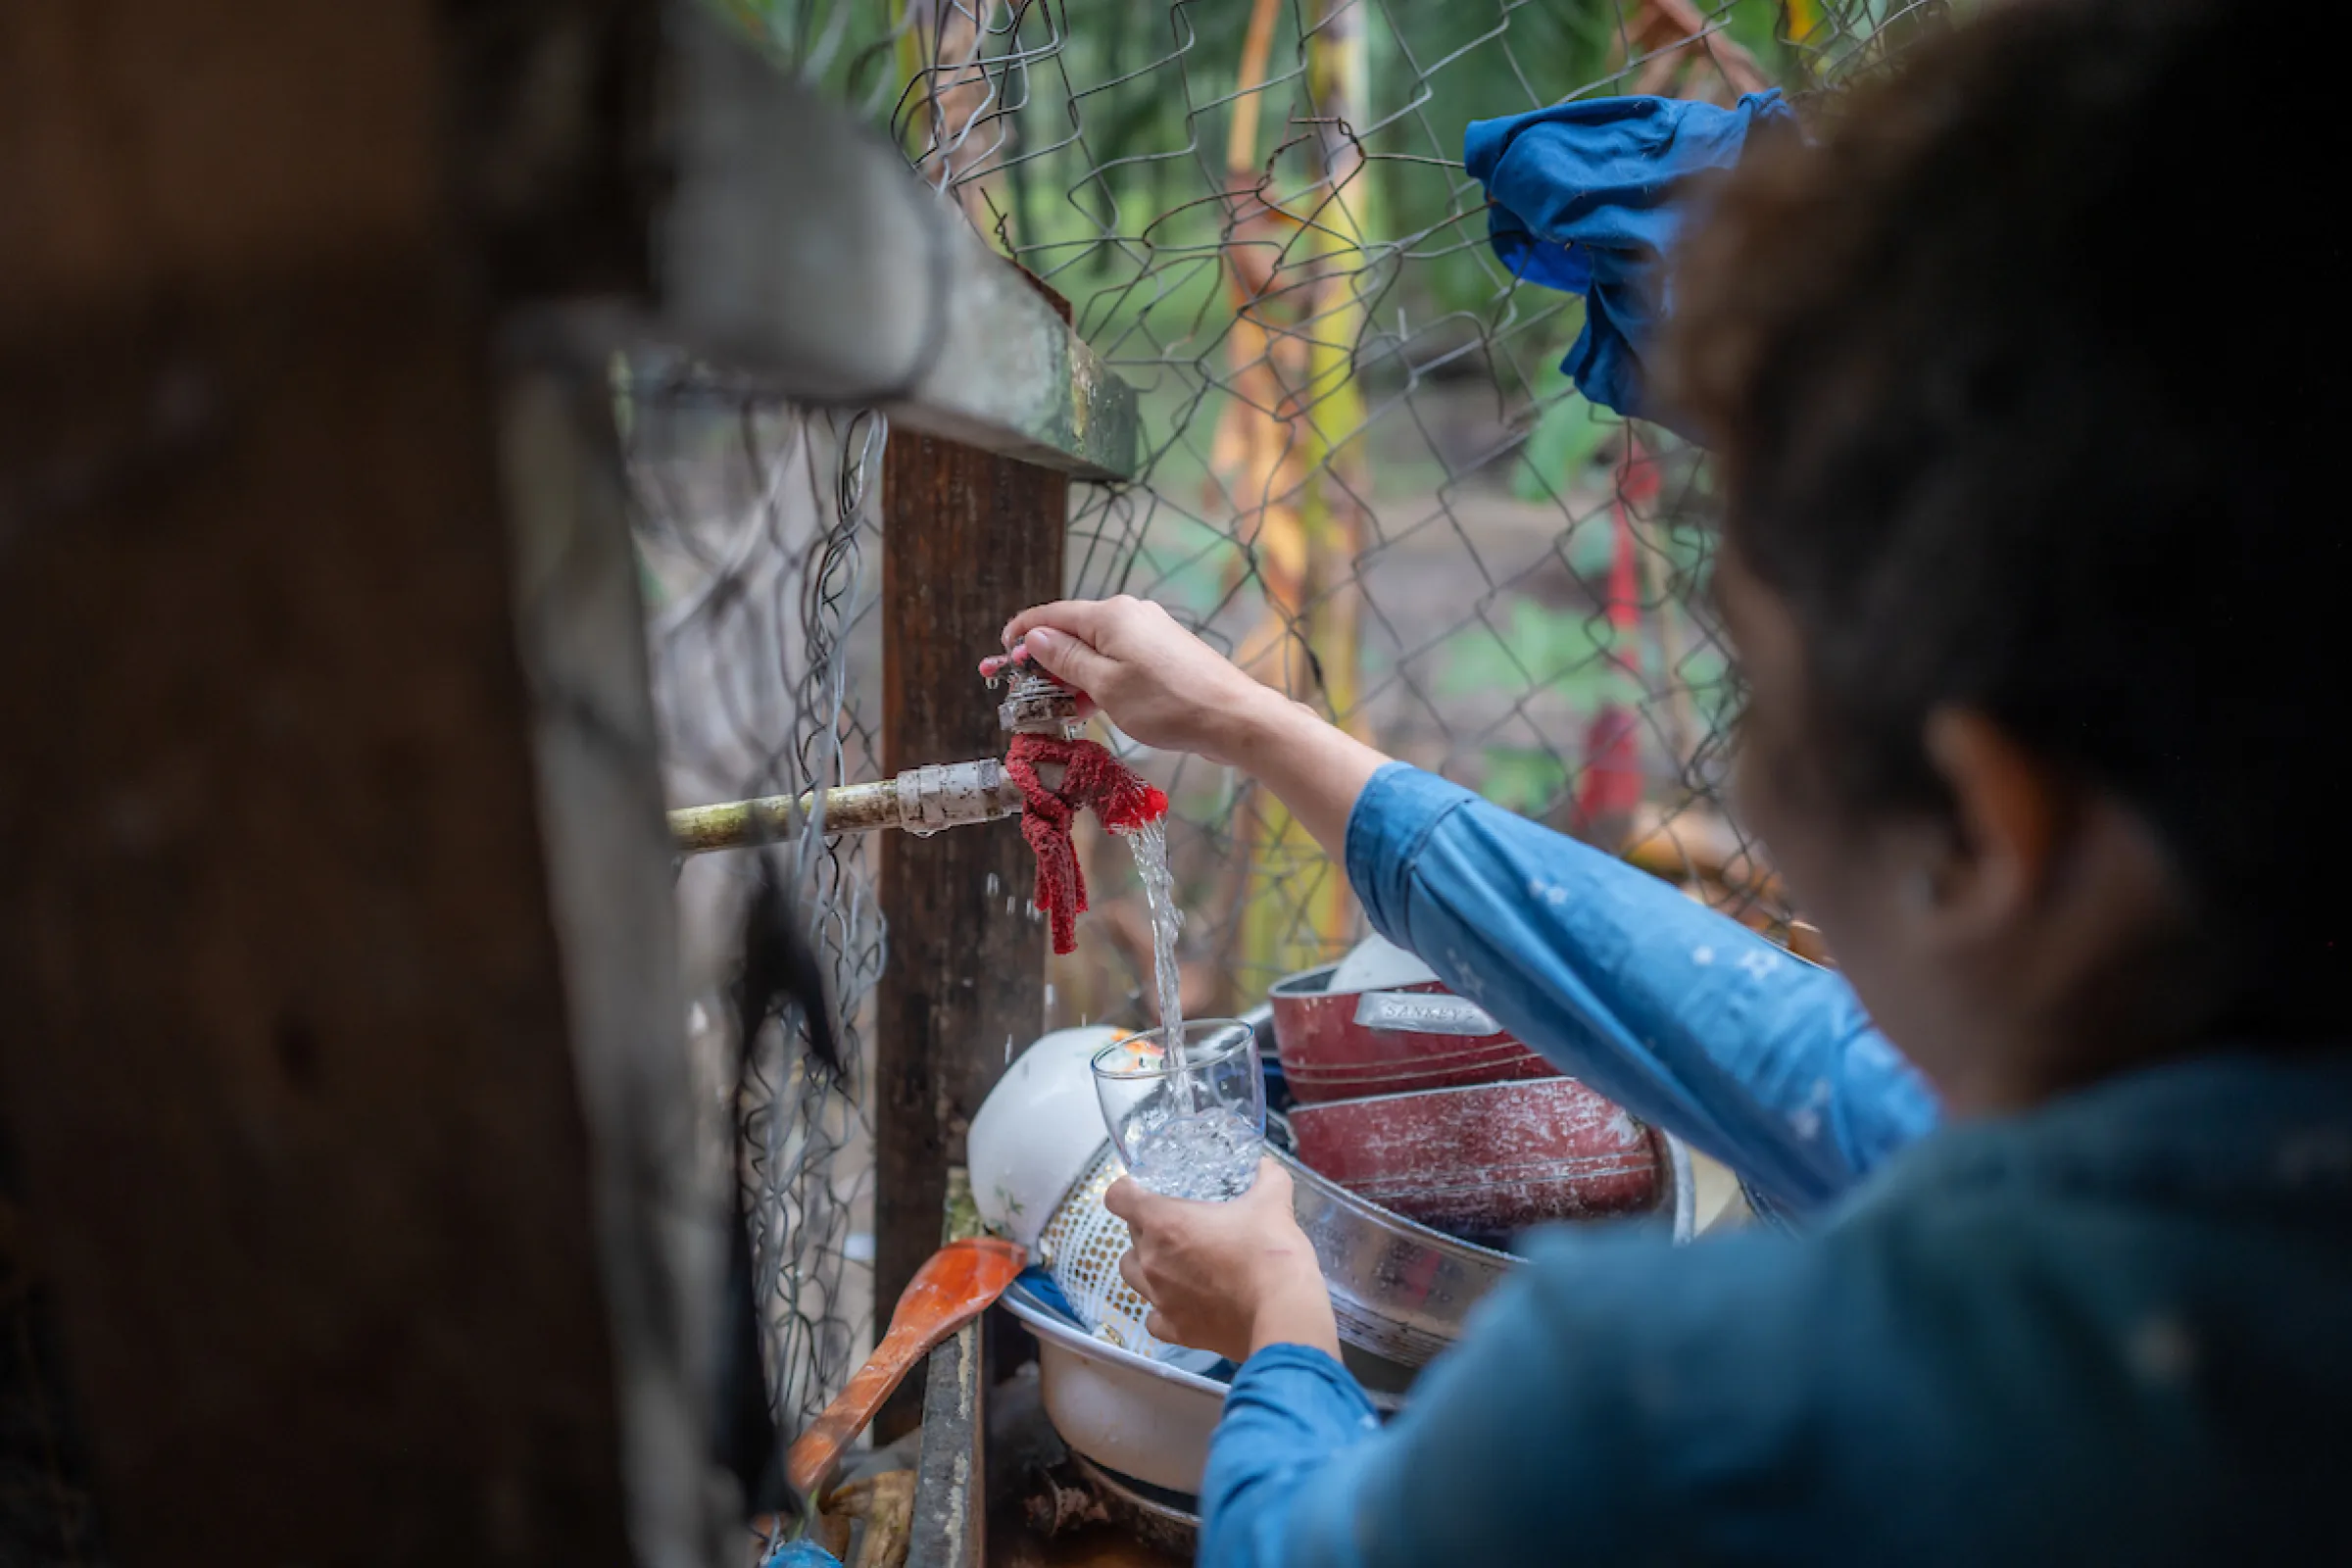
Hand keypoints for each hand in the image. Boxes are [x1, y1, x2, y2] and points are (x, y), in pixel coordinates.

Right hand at [1001, 597, 1292, 766]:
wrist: (1232, 718)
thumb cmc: (1168, 704)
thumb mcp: (1105, 686)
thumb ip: (1067, 660)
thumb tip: (1036, 637)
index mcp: (1111, 615)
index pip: (1052, 615)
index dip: (1022, 633)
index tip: (1000, 654)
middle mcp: (1131, 614)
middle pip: (1073, 630)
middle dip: (1044, 658)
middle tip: (1021, 687)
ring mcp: (1150, 632)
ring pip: (1096, 648)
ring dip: (1072, 673)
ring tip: (1054, 704)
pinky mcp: (1165, 653)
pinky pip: (1119, 659)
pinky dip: (1099, 678)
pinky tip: (1091, 704)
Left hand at [1103, 1159, 1339, 1363]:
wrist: (1283, 1311)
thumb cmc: (1271, 1253)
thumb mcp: (1272, 1201)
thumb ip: (1266, 1176)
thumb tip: (1266, 1166)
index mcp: (1165, 1223)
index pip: (1118, 1197)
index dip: (1127, 1190)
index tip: (1143, 1190)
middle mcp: (1152, 1260)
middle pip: (1130, 1235)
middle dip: (1148, 1226)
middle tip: (1180, 1224)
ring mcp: (1160, 1298)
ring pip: (1132, 1274)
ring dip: (1146, 1264)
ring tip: (1175, 1262)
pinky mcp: (1175, 1330)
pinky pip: (1153, 1317)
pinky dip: (1162, 1308)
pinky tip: (1183, 1302)